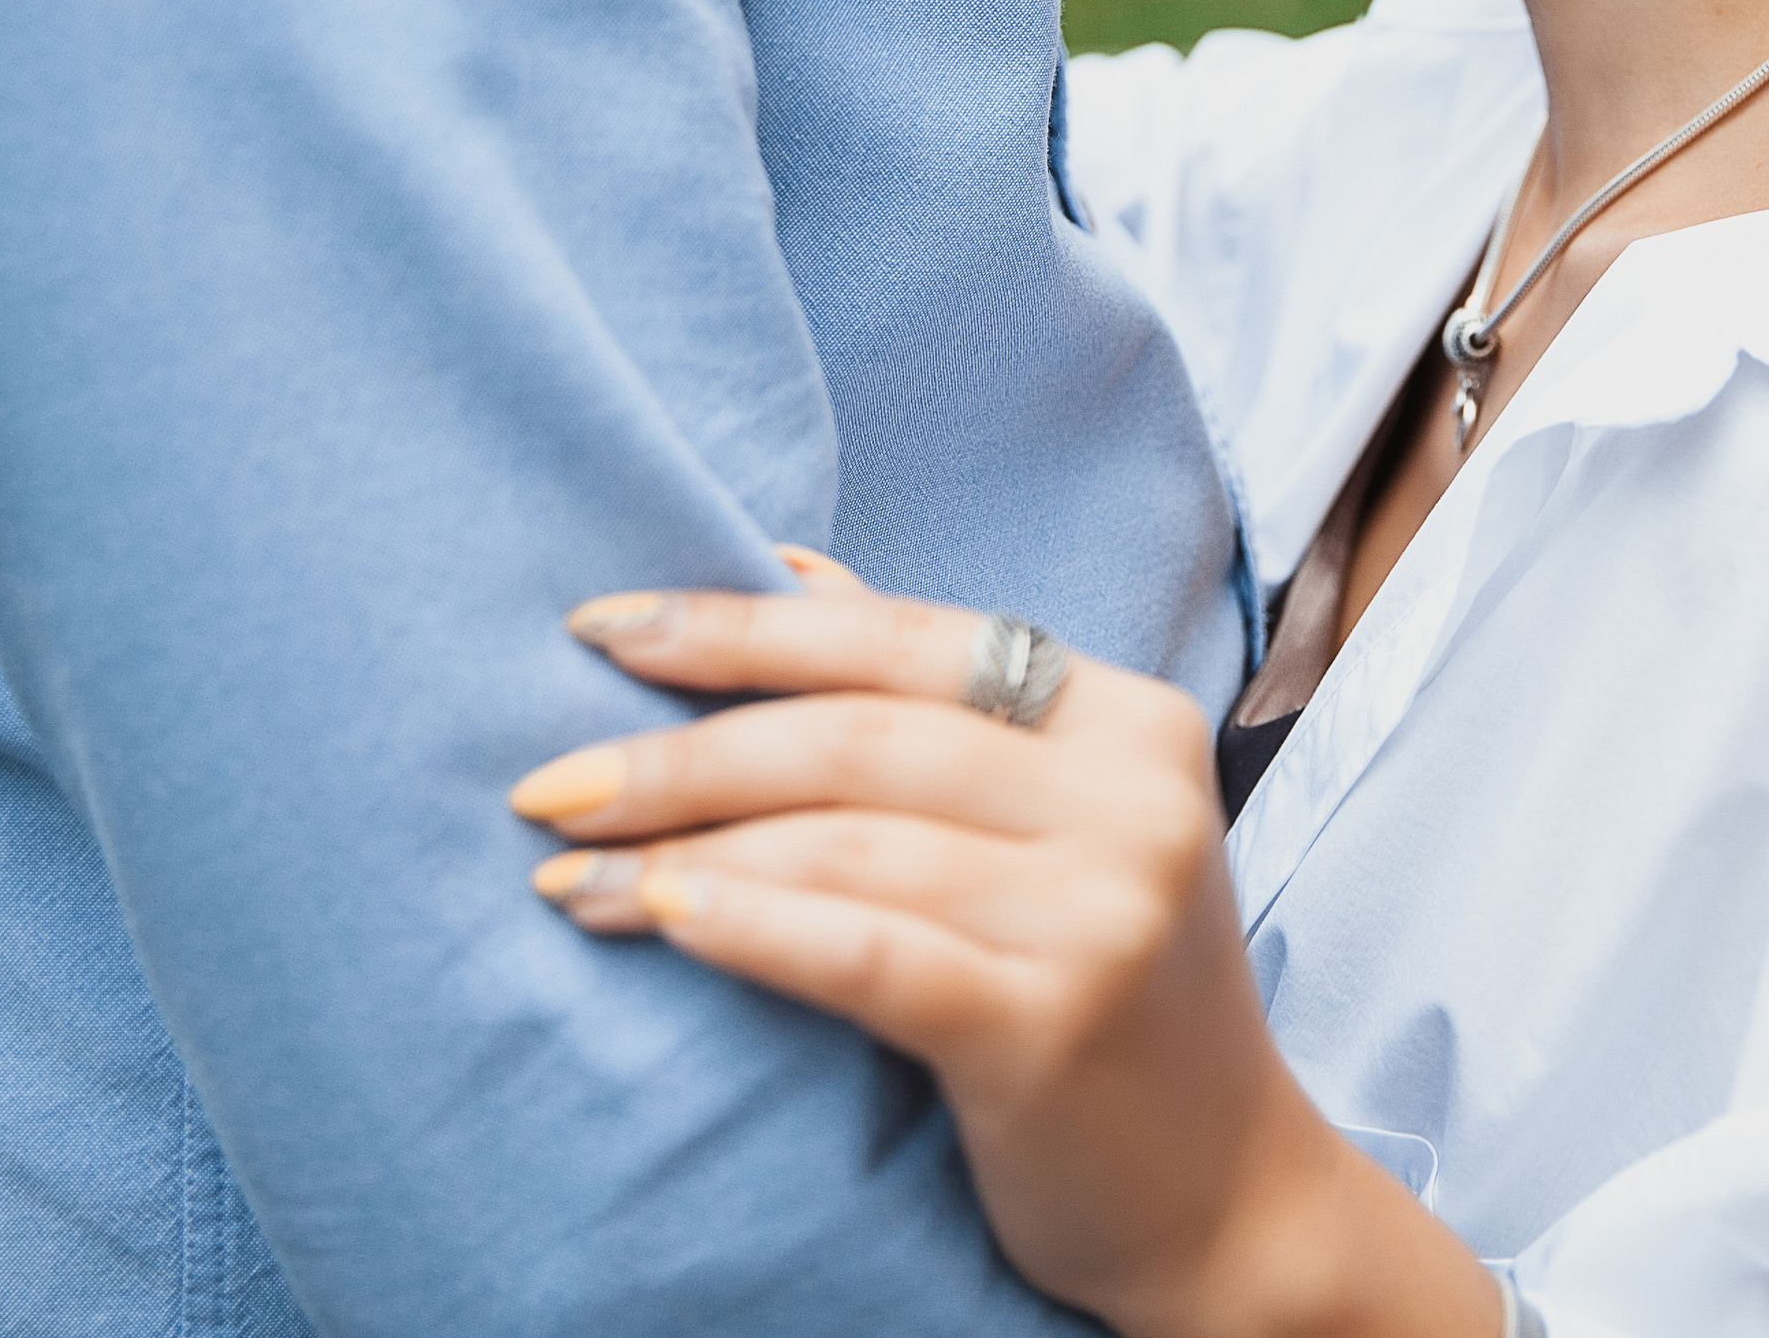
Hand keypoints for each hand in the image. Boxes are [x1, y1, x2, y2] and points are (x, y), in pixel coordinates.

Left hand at [509, 564, 1499, 1337]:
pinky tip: (654, 916)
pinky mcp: (1052, 1024)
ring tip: (563, 876)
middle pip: (860, 736)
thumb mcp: (1052, 822)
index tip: (600, 627)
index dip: (743, 625)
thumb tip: (790, 568)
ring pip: (847, 842)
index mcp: (1124, 717)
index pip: (903, 638)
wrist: (1223, 1200)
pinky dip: (748, 924)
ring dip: (682, 852)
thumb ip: (934, 696)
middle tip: (545, 783)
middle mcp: (1129, 794)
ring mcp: (1100, 908)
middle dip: (682, 750)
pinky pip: (866, 952)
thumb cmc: (1104, 994)